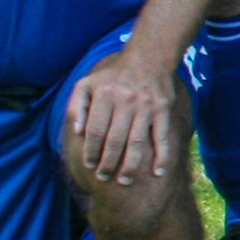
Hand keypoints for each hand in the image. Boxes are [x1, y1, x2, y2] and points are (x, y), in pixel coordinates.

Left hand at [64, 45, 180, 186]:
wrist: (148, 59)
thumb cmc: (113, 77)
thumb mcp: (86, 84)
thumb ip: (76, 106)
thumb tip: (77, 131)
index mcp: (104, 95)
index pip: (95, 130)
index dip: (91, 150)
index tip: (89, 165)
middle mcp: (125, 101)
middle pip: (115, 140)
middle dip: (108, 163)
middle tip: (104, 177)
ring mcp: (146, 107)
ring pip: (137, 142)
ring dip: (131, 165)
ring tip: (124, 180)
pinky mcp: (163, 110)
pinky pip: (161, 137)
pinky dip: (162, 156)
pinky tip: (158, 172)